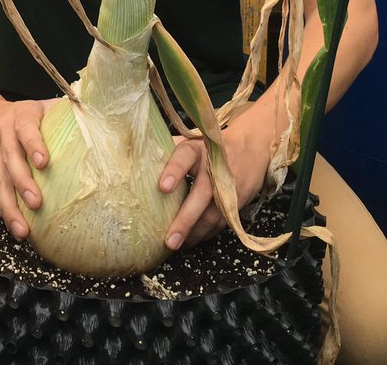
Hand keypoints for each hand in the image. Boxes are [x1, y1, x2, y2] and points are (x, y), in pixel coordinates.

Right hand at [0, 97, 53, 240]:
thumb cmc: (21, 114)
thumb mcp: (42, 106)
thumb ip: (65, 113)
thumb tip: (97, 122)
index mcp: (20, 117)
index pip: (26, 130)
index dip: (34, 145)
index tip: (44, 163)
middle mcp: (2, 135)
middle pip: (10, 160)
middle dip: (22, 183)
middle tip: (36, 203)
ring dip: (10, 207)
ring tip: (23, 229)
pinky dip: (3, 210)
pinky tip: (14, 226)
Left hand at [157, 112, 272, 249]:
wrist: (253, 147)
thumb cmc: (210, 147)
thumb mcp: (190, 141)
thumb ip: (166, 150)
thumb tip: (134, 160)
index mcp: (199, 149)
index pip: (185, 157)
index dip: (174, 171)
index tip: (163, 187)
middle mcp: (215, 168)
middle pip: (202, 194)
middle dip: (185, 219)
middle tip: (169, 239)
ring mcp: (229, 187)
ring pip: (213, 215)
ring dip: (195, 233)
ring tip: (175, 245)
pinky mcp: (238, 202)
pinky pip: (221, 223)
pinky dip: (205, 234)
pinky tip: (190, 240)